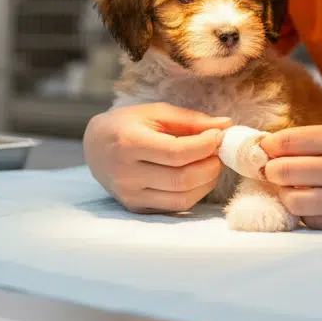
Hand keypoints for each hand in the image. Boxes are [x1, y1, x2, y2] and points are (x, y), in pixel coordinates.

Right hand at [83, 102, 231, 213]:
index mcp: (129, 143)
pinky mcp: (136, 208)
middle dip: (211, 165)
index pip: (177, 153)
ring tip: (211, 163)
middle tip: (219, 152)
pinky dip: (195, 193)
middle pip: (182, 178)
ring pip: (182, 197)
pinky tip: (198, 177)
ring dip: (207, 181)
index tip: (219, 136)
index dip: (205, 146)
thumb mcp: (155, 112)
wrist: (95, 146)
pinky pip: (175, 207)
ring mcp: (130, 195)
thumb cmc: (127, 124)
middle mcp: (127, 174)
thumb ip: (191, 120)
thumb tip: (226, 125)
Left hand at [261, 122, 321, 230]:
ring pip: (292, 201)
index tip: (264, 149)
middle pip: (281, 172)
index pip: (285, 142)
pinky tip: (315, 204)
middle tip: (274, 169)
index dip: (268, 146)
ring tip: (294, 188)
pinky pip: (314, 222)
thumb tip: (281, 146)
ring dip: (287, 194)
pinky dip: (308, 213)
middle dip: (272, 169)